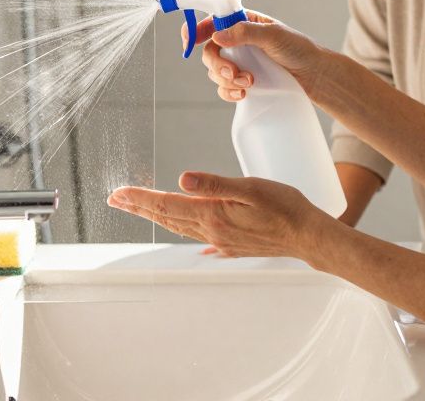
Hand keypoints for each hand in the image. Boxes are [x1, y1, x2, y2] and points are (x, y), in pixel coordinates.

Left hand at [108, 172, 333, 260]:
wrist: (309, 236)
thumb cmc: (285, 207)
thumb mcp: (251, 187)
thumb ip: (214, 184)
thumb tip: (181, 180)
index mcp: (212, 215)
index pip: (167, 204)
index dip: (140, 198)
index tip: (117, 192)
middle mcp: (212, 231)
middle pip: (167, 217)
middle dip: (139, 208)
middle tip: (116, 200)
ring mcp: (222, 241)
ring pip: (181, 227)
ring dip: (158, 217)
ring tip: (141, 210)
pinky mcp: (234, 245)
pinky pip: (203, 239)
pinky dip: (188, 233)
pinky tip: (191, 240)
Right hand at [183, 10, 328, 101]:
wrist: (315, 75)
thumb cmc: (298, 48)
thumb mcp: (273, 35)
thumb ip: (245, 32)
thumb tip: (216, 35)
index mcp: (242, 22)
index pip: (211, 22)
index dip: (195, 30)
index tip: (189, 42)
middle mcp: (237, 41)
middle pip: (209, 51)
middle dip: (217, 64)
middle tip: (233, 73)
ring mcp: (240, 62)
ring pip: (215, 72)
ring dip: (226, 80)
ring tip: (249, 84)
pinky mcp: (244, 81)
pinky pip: (224, 88)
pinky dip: (229, 92)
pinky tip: (243, 95)